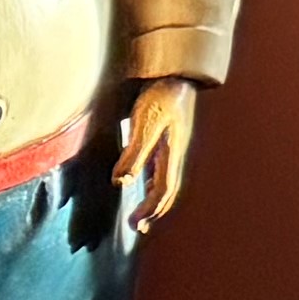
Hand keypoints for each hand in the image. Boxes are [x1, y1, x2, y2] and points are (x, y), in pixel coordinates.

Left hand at [110, 79, 202, 232]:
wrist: (177, 71)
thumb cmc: (161, 95)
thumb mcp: (145, 123)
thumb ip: (134, 153)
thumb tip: (121, 183)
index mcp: (171, 153)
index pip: (163, 189)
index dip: (149, 209)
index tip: (135, 225)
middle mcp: (174, 153)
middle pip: (168, 189)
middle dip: (155, 210)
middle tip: (139, 227)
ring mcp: (172, 145)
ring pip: (166, 179)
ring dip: (154, 199)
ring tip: (143, 213)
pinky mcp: (167, 137)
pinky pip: (161, 168)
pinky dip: (152, 183)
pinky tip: (143, 182)